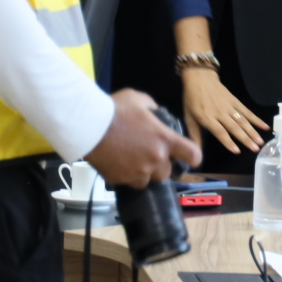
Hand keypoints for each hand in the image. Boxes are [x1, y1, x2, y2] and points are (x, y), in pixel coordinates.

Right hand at [85, 87, 200, 186]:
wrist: (88, 125)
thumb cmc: (114, 109)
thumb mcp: (138, 99)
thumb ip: (152, 108)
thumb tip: (155, 114)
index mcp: (164, 139)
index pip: (193, 155)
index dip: (193, 157)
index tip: (189, 157)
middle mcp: (155, 159)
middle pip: (167, 173)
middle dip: (160, 165)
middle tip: (148, 155)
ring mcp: (137, 172)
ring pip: (147, 180)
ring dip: (143, 173)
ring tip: (131, 161)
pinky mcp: (120, 179)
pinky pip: (127, 182)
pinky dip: (125, 175)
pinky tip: (117, 163)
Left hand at [181, 65, 263, 153]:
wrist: (199, 78)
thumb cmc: (192, 100)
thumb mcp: (188, 117)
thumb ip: (194, 135)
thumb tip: (196, 152)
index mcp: (207, 117)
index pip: (219, 131)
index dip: (228, 141)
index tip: (237, 151)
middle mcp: (220, 112)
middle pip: (234, 127)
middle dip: (246, 139)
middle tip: (255, 149)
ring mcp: (229, 106)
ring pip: (242, 120)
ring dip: (252, 131)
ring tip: (260, 142)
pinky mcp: (235, 101)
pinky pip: (247, 111)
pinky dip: (256, 119)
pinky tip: (265, 126)